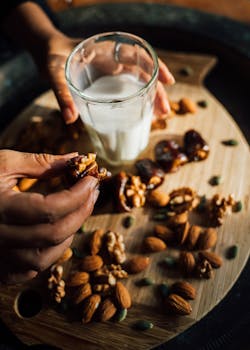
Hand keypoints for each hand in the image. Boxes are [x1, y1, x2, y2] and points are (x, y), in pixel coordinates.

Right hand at [0, 150, 98, 283]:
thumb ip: (41, 163)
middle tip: (92, 193)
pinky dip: (49, 254)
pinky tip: (56, 235)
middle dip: (81, 212)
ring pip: (44, 258)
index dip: (78, 194)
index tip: (92, 180)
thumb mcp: (3, 163)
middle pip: (53, 234)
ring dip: (68, 235)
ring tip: (77, 212)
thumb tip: (77, 160)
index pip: (51, 209)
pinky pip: (29, 271)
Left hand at [42, 33, 173, 123]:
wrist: (48, 52)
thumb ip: (62, 93)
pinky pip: (129, 88)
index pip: (138, 56)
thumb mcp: (55, 74)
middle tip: (164, 112)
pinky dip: (139, 99)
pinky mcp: (110, 79)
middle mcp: (114, 60)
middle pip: (144, 73)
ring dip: (151, 97)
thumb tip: (70, 119)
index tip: (167, 81)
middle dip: (156, 91)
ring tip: (158, 116)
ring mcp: (113, 69)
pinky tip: (144, 112)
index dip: (156, 67)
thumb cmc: (53, 58)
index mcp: (106, 51)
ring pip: (139, 82)